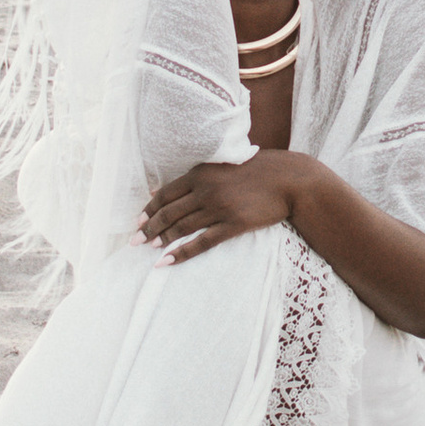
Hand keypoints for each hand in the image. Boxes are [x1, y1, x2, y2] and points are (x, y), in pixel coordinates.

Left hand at [139, 152, 299, 264]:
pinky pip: (202, 242)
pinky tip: (167, 261)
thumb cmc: (258, 170)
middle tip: (135, 240)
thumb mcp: (224, 165)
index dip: (150, 209)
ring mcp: (219, 208)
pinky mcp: (234, 225)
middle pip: (169, 212)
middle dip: (149, 227)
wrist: (289, 180)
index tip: (139, 221)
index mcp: (201, 173)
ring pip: (182, 227)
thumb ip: (197, 176)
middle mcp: (206, 190)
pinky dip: (182, 252)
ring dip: (162, 240)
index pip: (166, 193)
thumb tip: (165, 189)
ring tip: (149, 249)